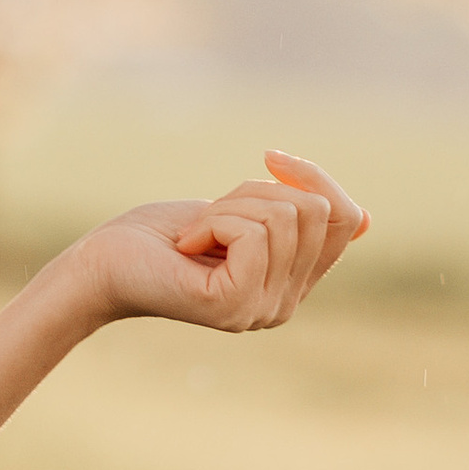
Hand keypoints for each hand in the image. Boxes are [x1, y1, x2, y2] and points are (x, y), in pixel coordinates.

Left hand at [65, 148, 370, 336]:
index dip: (313, 176)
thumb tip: (366, 218)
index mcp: (294, 282)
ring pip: (282, 216)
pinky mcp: (234, 305)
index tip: (270, 159)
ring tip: (194, 233)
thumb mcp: (238, 212)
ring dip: (227, 206)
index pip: (346, 218)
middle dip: (255, 190)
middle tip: (208, 216)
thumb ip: (294, 217)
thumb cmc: (161, 234)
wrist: (102, 262)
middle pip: (316, 209)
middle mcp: (287, 305)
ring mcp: (263, 310)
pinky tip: (186, 246)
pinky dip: (213, 221)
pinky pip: (252, 235)